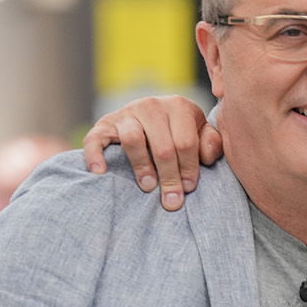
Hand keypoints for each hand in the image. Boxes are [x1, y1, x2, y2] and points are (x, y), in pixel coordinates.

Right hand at [81, 96, 223, 211]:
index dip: (189, 169)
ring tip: (148, 187)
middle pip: (162, 146)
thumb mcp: (200, 133)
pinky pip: (95, 139)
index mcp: (178, 106)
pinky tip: (101, 173)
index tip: (189, 189)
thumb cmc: (180, 131)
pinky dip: (96, 156)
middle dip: (169, 177)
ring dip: (142, 167)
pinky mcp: (104, 124)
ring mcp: (126, 113)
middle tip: (172, 201)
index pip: (185, 142)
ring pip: (133, 139)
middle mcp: (151, 105)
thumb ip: (211, 143)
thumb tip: (206, 156)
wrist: (150, 117)